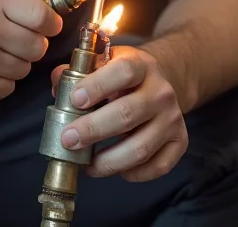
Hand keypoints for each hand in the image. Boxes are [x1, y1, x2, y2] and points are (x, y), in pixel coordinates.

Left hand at [50, 46, 188, 181]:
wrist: (161, 84)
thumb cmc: (123, 77)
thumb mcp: (104, 64)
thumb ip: (78, 73)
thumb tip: (57, 85)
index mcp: (141, 65)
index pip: (123, 72)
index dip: (98, 86)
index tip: (75, 100)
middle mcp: (161, 92)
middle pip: (128, 114)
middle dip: (93, 130)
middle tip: (68, 140)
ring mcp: (173, 118)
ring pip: (140, 147)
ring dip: (109, 161)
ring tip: (87, 165)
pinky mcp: (180, 142)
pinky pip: (158, 166)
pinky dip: (134, 173)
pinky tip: (117, 169)